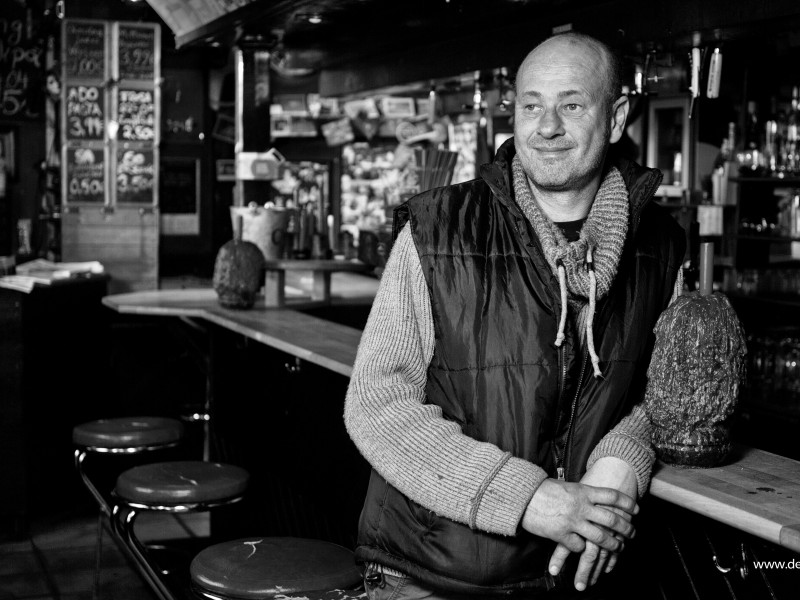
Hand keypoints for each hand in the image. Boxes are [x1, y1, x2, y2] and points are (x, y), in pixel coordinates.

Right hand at [521, 477, 637, 554]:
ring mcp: (573, 522)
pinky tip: (584, 550)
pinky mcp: (562, 534)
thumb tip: (593, 496)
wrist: (522, 497)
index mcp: (583, 491)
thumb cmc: (542, 490)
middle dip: (625, 528)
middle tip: (632, 533)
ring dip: (613, 545)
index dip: (626, 503)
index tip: (636, 510)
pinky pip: (579, 546)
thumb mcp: (566, 486)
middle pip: (611, 519)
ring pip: (601, 538)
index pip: (611, 496)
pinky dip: (582, 549)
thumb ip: (581, 492)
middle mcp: (581, 506)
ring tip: (619, 547)